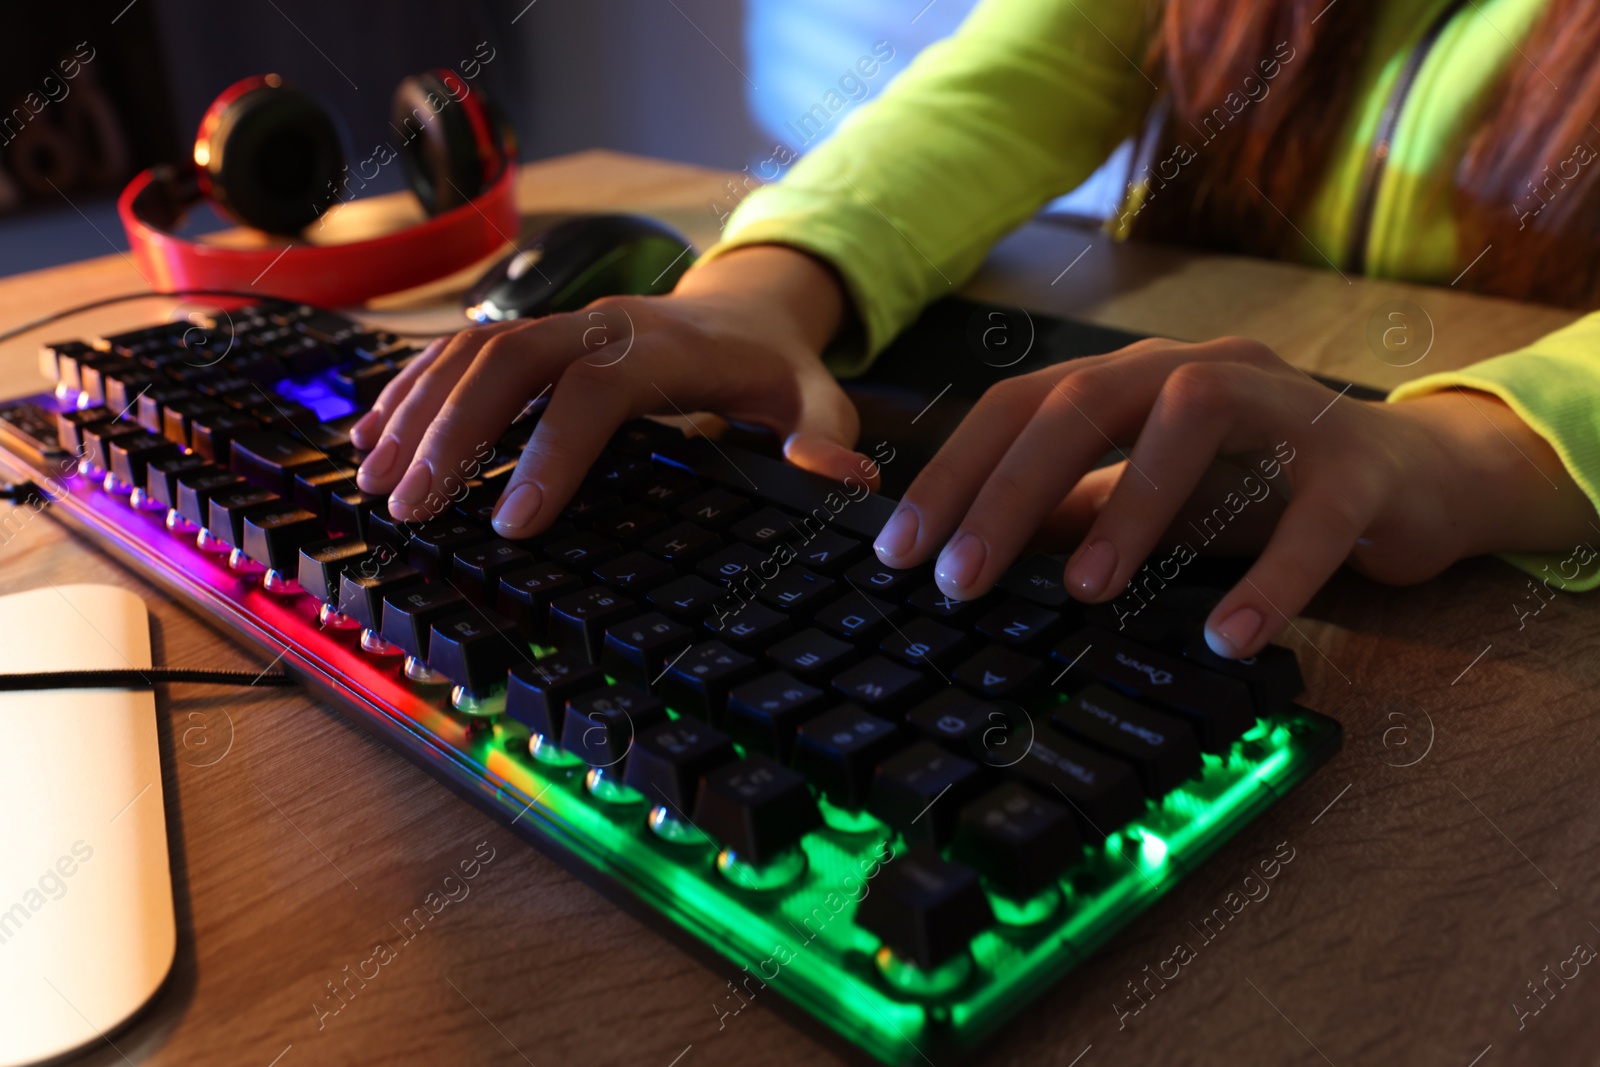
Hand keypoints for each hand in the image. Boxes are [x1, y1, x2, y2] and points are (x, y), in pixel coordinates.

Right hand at [351, 245, 873, 534]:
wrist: (748, 309)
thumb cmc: (777, 371)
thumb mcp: (818, 402)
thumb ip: (824, 440)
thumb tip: (839, 481)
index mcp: (665, 347)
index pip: (594, 391)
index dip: (551, 452)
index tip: (511, 524)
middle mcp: (602, 324)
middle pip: (509, 360)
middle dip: (452, 431)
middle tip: (408, 506)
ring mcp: (563, 321)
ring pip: (472, 351)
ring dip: (418, 412)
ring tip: (374, 482)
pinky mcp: (537, 333)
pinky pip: (462, 351)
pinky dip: (415, 391)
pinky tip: (374, 437)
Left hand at [871, 337, 1592, 657]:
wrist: (1407, 480)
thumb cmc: (1254, 490)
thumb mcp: (1146, 500)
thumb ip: (1069, 514)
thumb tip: (967, 560)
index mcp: (1134, 379)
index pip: (1020, 405)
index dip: (954, 473)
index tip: (899, 551)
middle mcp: (1198, 370)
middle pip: (1086, 399)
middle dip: (1012, 487)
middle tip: (960, 575)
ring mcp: (1282, 408)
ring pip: (1192, 419)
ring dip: (1130, 505)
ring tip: (1083, 591)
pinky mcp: (1358, 466)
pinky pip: (1313, 516)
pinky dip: (1269, 575)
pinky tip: (1229, 634)